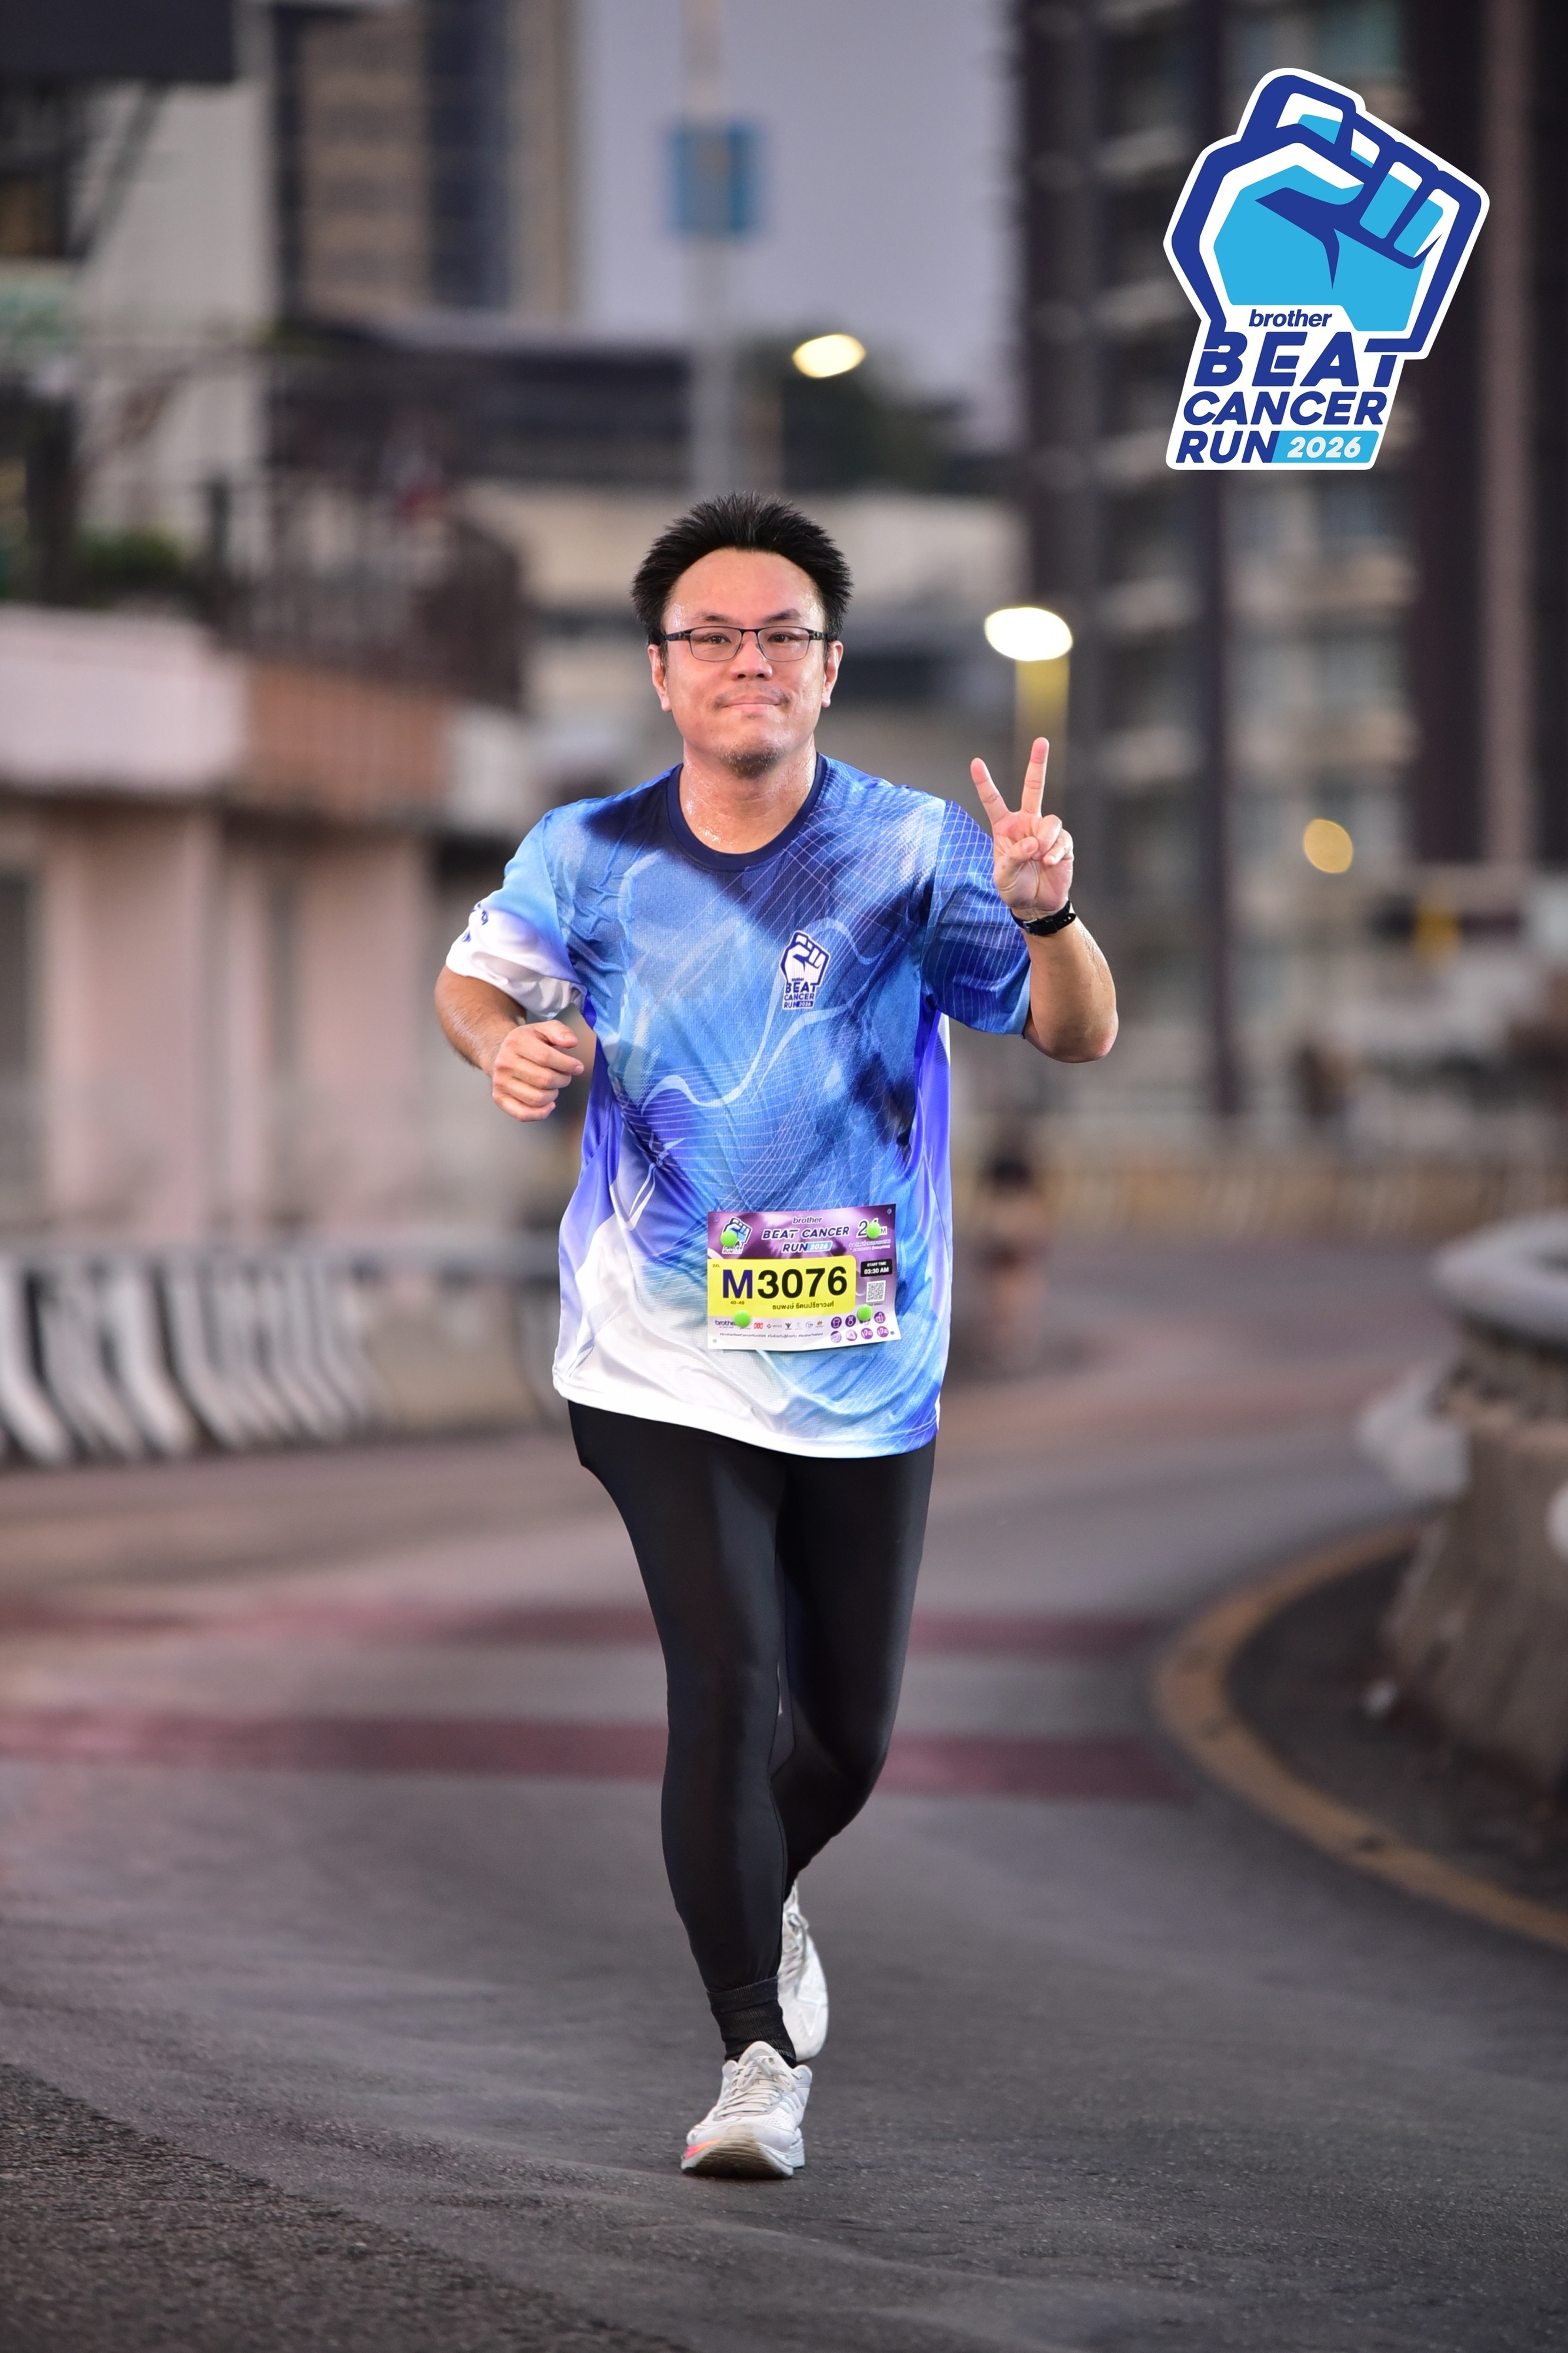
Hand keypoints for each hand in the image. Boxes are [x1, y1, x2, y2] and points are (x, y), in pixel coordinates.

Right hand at [486, 1019, 584, 1122]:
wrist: (501, 1053)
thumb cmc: (528, 1043)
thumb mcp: (544, 1029)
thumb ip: (560, 1031)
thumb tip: (572, 1042)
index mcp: (516, 1042)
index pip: (546, 1057)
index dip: (567, 1065)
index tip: (577, 1067)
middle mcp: (505, 1063)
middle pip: (544, 1079)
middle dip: (562, 1080)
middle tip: (565, 1076)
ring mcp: (500, 1082)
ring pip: (537, 1098)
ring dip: (553, 1095)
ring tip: (554, 1086)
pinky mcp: (499, 1098)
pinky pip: (523, 1114)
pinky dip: (541, 1113)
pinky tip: (549, 1104)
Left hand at [971, 737, 1072, 921]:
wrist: (1037, 905)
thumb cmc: (1014, 889)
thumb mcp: (1002, 877)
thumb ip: (1012, 858)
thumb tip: (1033, 842)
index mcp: (1005, 828)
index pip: (993, 801)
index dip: (985, 783)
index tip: (975, 762)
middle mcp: (1026, 824)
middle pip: (1033, 788)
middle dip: (1038, 764)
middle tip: (1041, 741)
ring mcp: (1046, 832)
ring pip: (1051, 820)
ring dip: (1045, 840)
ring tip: (1040, 859)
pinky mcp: (1063, 843)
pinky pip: (1062, 839)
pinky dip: (1055, 851)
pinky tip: (1049, 863)